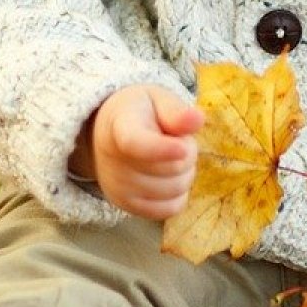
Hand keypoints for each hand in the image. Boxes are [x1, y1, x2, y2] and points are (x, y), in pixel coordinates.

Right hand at [73, 85, 203, 219]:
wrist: (109, 134)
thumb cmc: (140, 113)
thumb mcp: (157, 99)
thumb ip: (175, 110)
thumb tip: (197, 120)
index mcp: (120, 128)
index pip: (137, 144)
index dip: (162, 150)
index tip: (182, 148)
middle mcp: (114, 162)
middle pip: (171, 167)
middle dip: (186, 152)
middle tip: (177, 139)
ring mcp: (118, 188)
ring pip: (176, 189)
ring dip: (185, 172)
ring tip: (171, 155)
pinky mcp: (127, 206)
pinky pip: (170, 208)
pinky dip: (179, 194)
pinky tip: (169, 176)